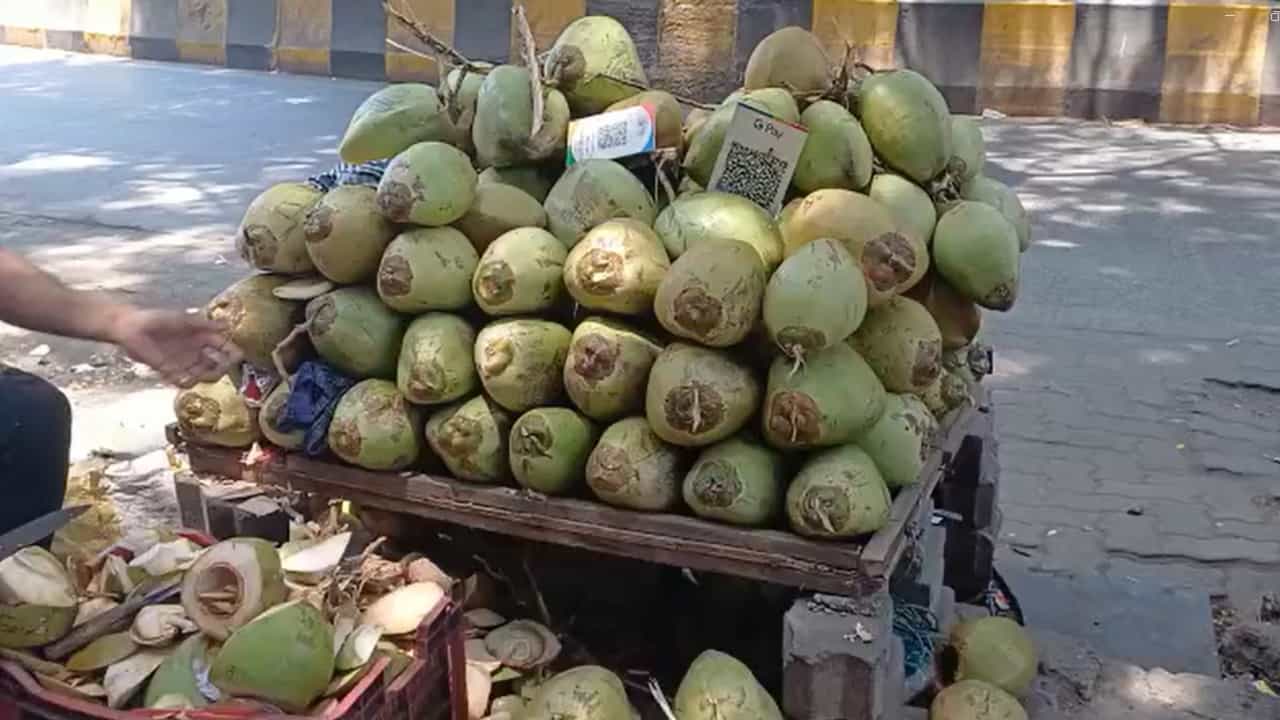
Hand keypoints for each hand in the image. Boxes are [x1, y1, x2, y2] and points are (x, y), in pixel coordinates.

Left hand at [109, 308, 241, 387]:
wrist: (132, 329)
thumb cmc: (157, 319)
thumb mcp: (184, 320)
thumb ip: (205, 324)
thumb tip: (228, 324)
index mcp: (203, 337)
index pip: (225, 348)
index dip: (232, 353)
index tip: (237, 357)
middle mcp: (197, 352)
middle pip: (219, 366)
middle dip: (222, 369)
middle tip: (219, 369)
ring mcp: (186, 363)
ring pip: (204, 376)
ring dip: (203, 376)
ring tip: (196, 373)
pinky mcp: (172, 372)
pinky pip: (185, 382)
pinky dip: (186, 381)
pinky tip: (180, 376)